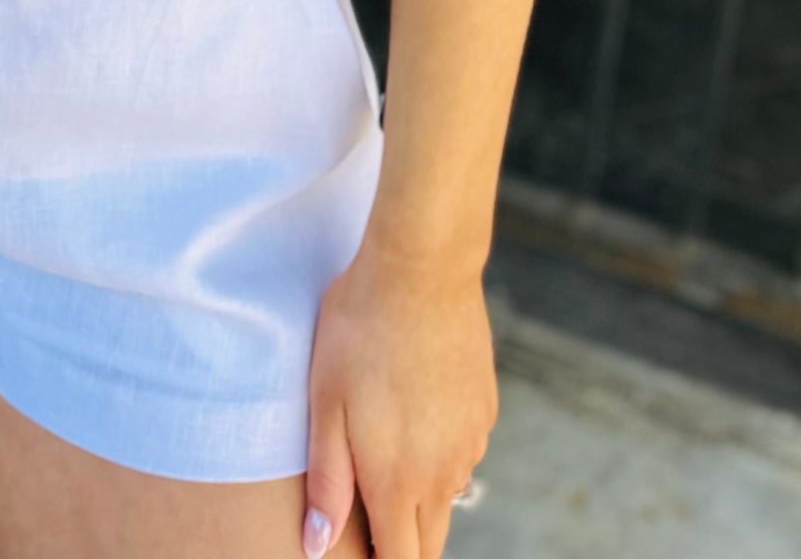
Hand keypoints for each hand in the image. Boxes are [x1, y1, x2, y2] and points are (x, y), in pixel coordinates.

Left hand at [301, 239, 495, 558]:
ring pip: (447, 495)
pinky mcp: (485, 410)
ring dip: (420, 493)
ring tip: (385, 446)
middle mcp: (444, 473)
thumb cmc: (360, 331)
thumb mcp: (325, 403)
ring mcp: (472, 442)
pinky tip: (415, 407)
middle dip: (402, 541)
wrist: (422, 270)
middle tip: (369, 516)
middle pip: (429, 540)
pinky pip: (463, 452)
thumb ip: (327, 482)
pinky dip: (440, 451)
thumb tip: (316, 546)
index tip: (363, 552)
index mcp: (399, 481)